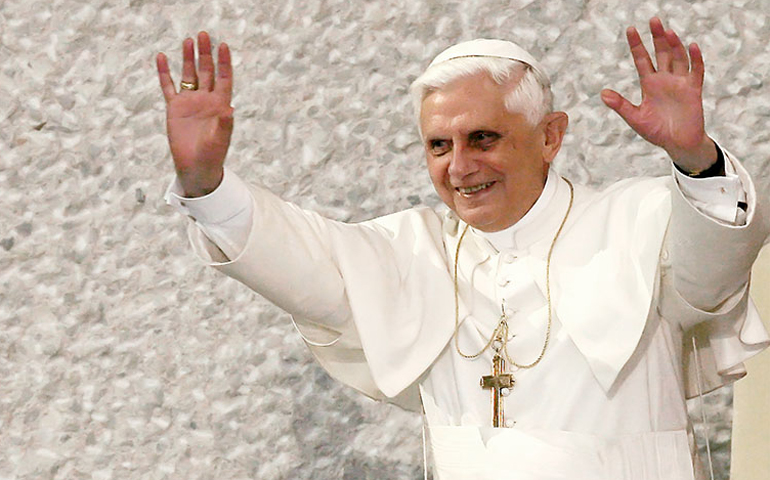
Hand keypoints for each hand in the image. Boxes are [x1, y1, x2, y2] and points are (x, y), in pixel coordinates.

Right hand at [157, 32, 233, 196]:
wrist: (196, 168)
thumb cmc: (212, 156)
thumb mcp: (220, 140)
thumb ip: (224, 125)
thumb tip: (229, 110)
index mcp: (220, 105)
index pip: (224, 78)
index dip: (224, 62)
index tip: (223, 45)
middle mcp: (206, 100)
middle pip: (207, 71)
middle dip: (205, 54)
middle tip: (203, 35)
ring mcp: (190, 102)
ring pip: (189, 75)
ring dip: (189, 59)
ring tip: (188, 41)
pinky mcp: (174, 108)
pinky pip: (168, 87)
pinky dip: (165, 73)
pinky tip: (162, 58)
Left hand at [601, 17, 716, 171]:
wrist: (678, 144)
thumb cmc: (656, 131)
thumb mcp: (635, 118)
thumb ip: (621, 105)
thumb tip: (603, 93)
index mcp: (649, 84)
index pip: (642, 59)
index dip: (636, 45)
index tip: (630, 29)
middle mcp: (665, 79)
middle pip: (661, 53)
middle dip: (657, 38)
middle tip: (653, 20)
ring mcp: (680, 83)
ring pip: (678, 58)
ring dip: (674, 45)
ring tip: (668, 32)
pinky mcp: (693, 90)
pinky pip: (696, 71)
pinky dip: (696, 59)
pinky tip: (692, 46)